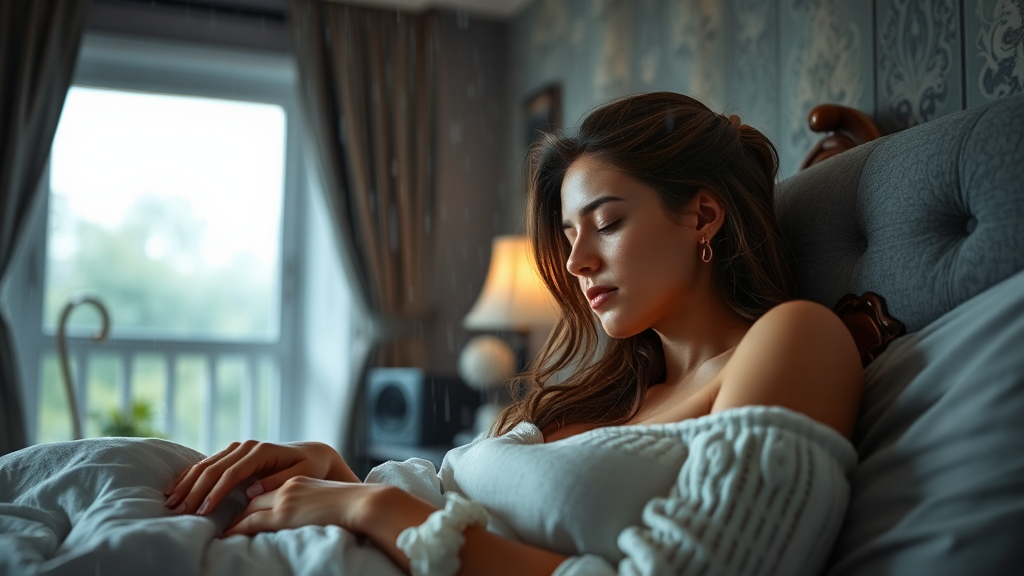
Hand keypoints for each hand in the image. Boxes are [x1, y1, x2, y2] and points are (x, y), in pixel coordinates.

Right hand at [164, 440, 357, 515]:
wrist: (311, 453)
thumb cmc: (309, 467)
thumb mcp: (301, 475)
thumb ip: (278, 481)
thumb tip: (252, 490)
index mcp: (261, 451)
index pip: (232, 472)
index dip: (216, 492)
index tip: (204, 511)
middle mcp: (246, 446)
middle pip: (213, 468)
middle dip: (194, 490)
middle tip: (180, 511)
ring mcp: (238, 448)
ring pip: (206, 465)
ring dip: (187, 483)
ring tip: (171, 502)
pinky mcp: (233, 453)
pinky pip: (207, 463)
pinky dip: (190, 475)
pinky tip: (176, 487)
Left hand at [222, 476, 387, 536]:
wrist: (362, 503)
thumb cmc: (354, 505)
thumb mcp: (329, 499)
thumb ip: (314, 504)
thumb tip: (310, 515)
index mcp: (299, 481)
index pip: (266, 491)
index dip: (248, 500)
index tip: (235, 509)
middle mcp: (288, 486)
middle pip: (252, 498)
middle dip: (233, 507)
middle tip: (217, 516)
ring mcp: (285, 498)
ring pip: (248, 508)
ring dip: (230, 520)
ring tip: (216, 530)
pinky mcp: (284, 513)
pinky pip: (252, 521)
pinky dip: (236, 528)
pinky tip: (225, 536)